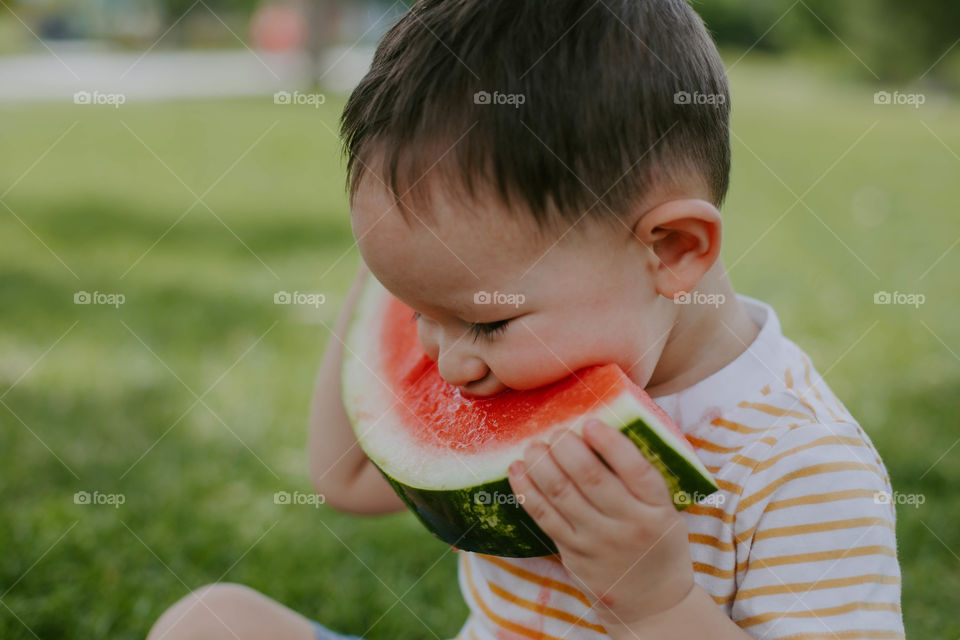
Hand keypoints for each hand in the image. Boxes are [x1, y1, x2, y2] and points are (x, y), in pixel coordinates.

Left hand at [507, 418, 694, 628]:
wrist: (653, 603)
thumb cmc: (658, 543)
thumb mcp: (666, 511)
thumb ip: (641, 479)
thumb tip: (602, 429)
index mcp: (658, 510)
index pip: (636, 470)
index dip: (611, 444)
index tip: (590, 423)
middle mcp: (628, 526)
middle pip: (591, 479)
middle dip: (567, 448)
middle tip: (555, 431)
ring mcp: (597, 542)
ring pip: (562, 495)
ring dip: (541, 464)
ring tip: (533, 444)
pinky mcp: (573, 553)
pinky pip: (544, 517)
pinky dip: (527, 490)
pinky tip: (518, 469)